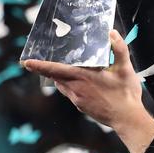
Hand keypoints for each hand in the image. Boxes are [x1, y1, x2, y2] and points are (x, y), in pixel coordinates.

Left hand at [23, 30, 144, 129]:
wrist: (127, 119)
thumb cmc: (126, 94)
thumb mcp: (125, 69)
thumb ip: (119, 49)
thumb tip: (112, 33)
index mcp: (84, 77)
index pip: (56, 70)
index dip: (40, 65)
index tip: (26, 62)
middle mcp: (77, 89)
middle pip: (55, 77)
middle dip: (47, 69)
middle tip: (40, 62)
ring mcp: (78, 100)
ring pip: (62, 86)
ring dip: (60, 77)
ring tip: (64, 69)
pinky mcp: (82, 107)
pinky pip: (70, 93)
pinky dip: (69, 86)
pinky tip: (81, 84)